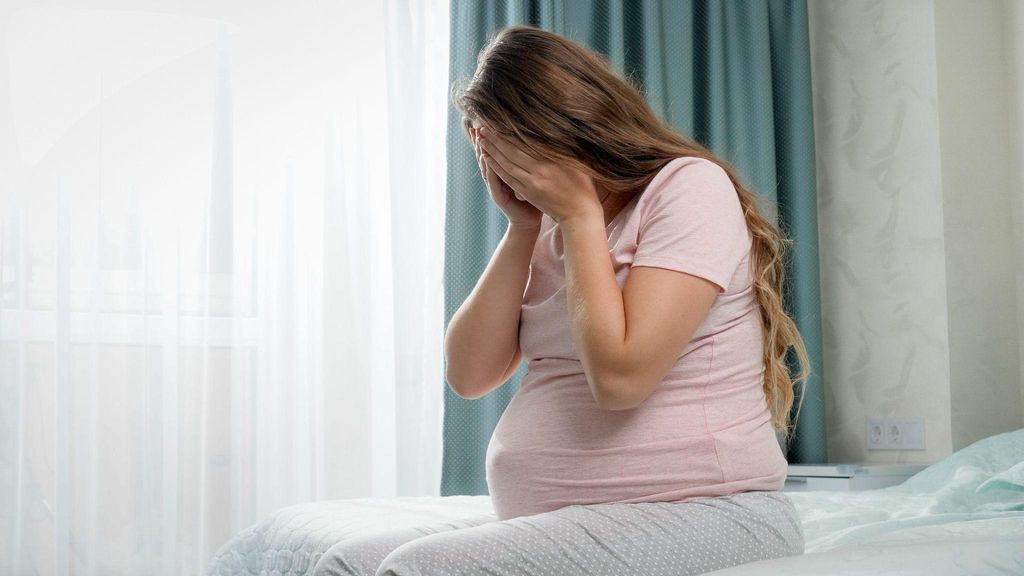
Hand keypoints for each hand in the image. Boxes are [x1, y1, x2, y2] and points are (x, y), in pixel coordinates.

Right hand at [470, 125, 541, 230]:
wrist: (530, 222)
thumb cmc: (534, 198)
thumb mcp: (533, 175)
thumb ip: (532, 160)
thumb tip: (541, 139)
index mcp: (505, 171)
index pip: (495, 150)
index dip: (490, 136)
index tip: (486, 119)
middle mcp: (497, 177)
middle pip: (486, 154)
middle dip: (481, 139)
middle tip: (476, 123)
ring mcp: (496, 187)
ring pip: (486, 165)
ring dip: (481, 151)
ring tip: (477, 136)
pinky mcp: (498, 196)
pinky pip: (493, 181)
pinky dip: (489, 169)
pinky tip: (486, 158)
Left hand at [477, 126, 601, 224]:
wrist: (580, 214)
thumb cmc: (583, 185)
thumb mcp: (577, 161)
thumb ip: (563, 146)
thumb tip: (553, 128)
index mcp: (552, 159)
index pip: (525, 140)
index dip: (510, 130)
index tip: (498, 119)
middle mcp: (540, 170)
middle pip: (512, 150)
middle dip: (495, 137)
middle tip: (482, 125)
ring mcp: (532, 183)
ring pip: (507, 163)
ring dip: (492, 150)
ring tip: (481, 138)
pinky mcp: (528, 193)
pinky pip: (508, 178)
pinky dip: (496, 167)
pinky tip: (488, 159)